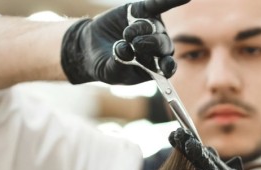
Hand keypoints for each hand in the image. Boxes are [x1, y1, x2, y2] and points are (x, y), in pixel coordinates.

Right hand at [60, 0, 189, 84]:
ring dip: (140, 30)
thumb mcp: (109, 71)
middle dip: (152, 44)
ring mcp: (152, 29)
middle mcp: (157, 48)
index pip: (167, 67)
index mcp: (154, 67)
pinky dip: (166, 1)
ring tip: (126, 35)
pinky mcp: (143, 11)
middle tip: (136, 44)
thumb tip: (126, 51)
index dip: (168, 65)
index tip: (165, 65)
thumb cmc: (106, 65)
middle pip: (163, 45)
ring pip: (154, 27)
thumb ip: (118, 65)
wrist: (92, 47)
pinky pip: (157, 5)